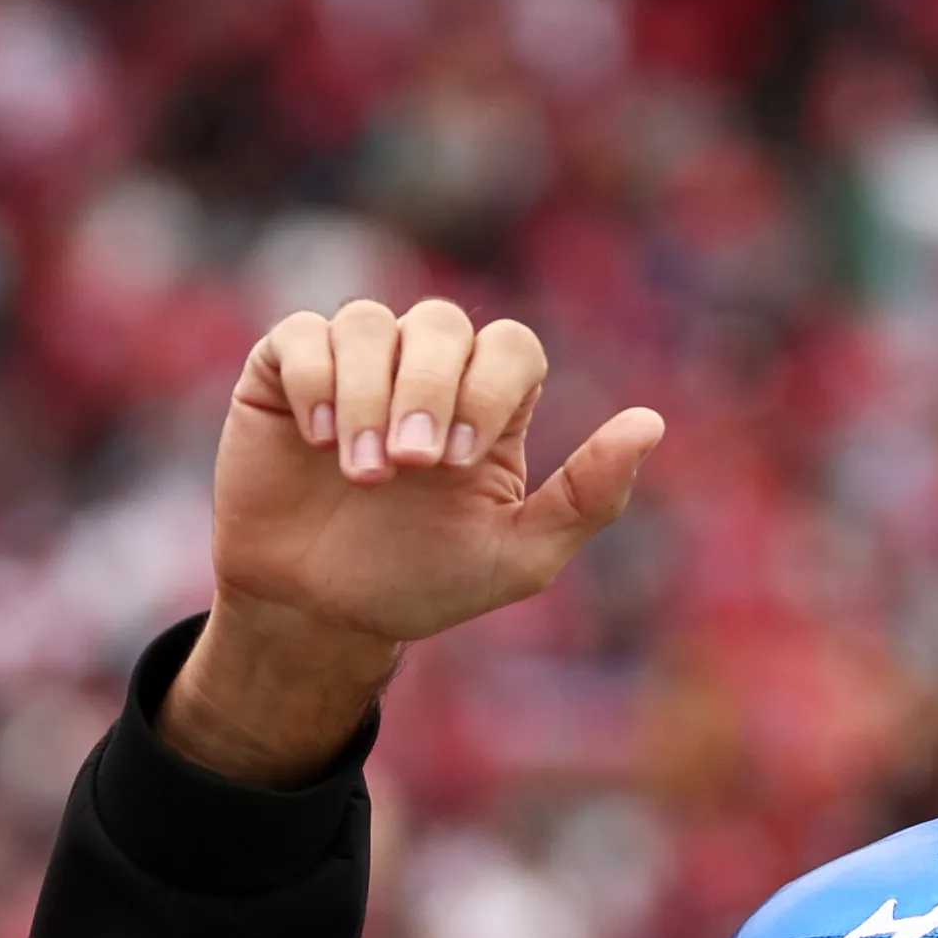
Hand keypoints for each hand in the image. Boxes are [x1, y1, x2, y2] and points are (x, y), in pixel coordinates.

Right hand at [160, 299, 664, 786]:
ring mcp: (355, 363)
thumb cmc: (416, 583)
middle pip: (442, 324)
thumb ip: (584, 498)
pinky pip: (303, 337)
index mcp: (488, 400)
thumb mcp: (514, 558)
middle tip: (411, 466)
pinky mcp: (286, 372)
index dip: (489, 387)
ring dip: (368, 396)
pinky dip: (315, 380)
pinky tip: (316, 441)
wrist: (316, 614)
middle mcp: (424, 367)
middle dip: (429, 391)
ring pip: (371, 324)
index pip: (510, 346)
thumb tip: (651, 423)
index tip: (461, 462)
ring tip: (362, 472)